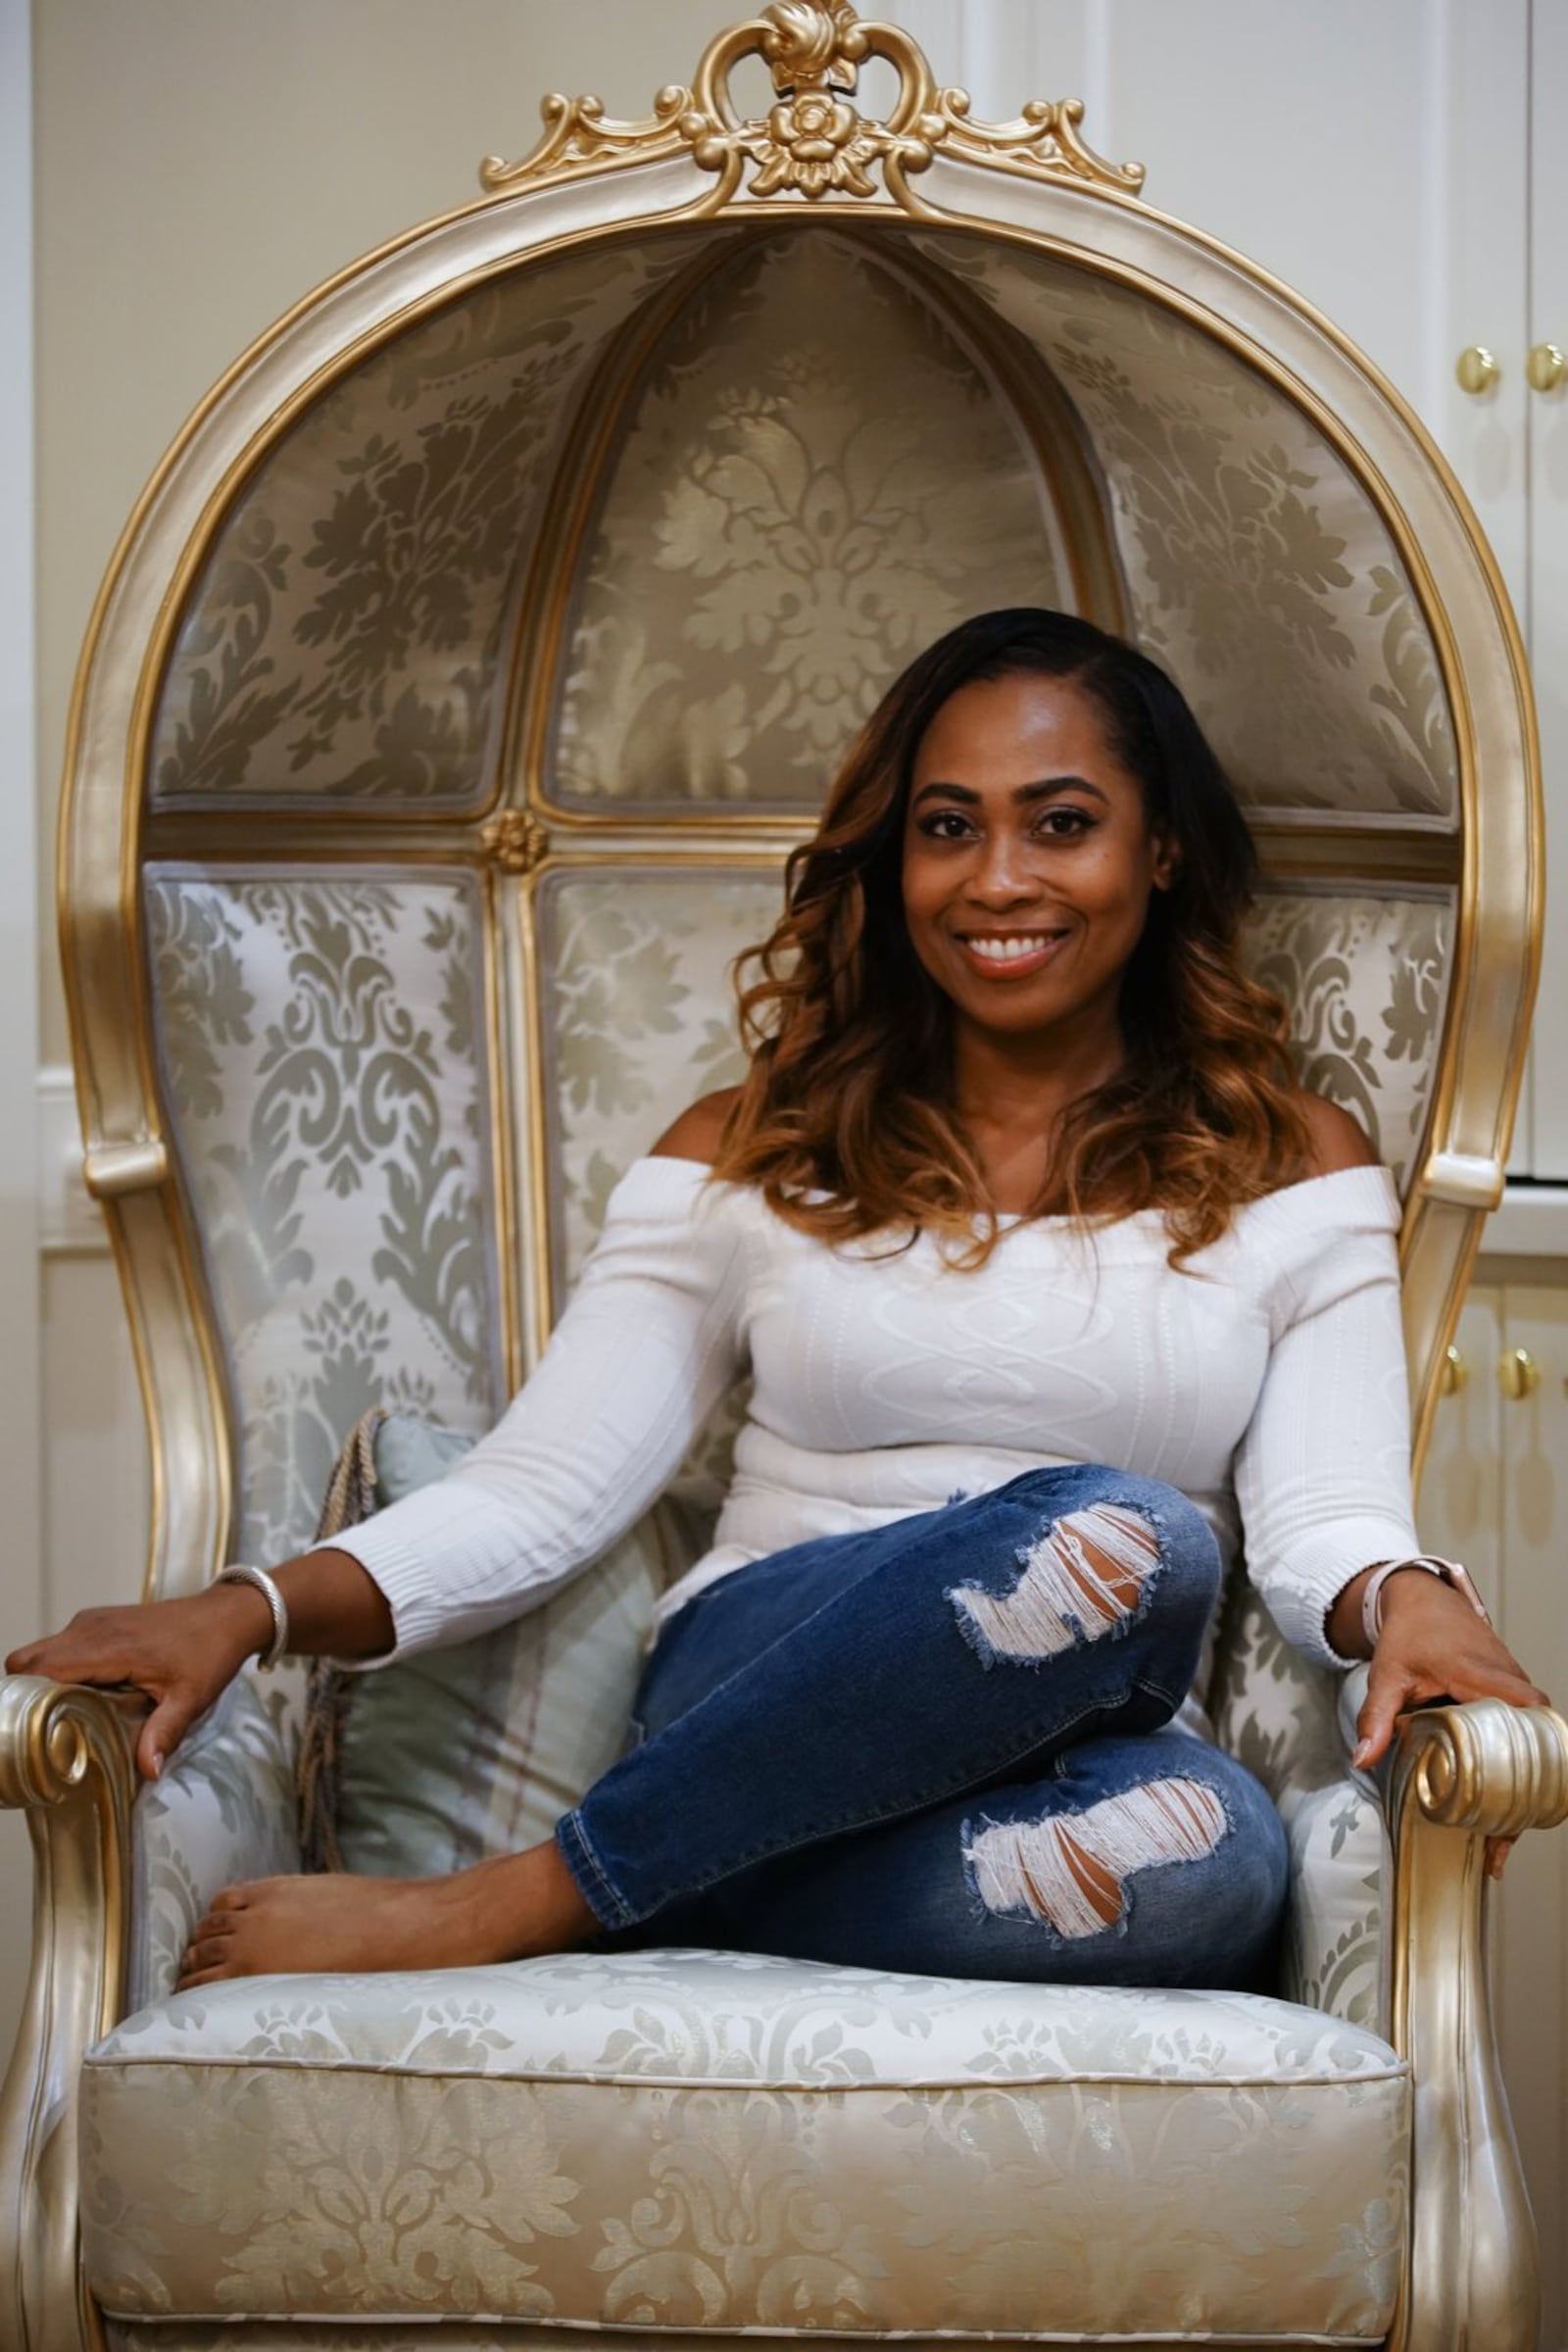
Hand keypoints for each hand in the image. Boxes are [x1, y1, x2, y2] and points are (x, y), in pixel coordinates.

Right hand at [5, 1586, 271, 1782]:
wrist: (227, 1615)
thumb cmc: (210, 1653)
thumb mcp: (191, 1699)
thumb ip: (164, 1733)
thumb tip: (146, 1771)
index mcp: (108, 1646)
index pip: (39, 1668)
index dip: (27, 1700)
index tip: (32, 1732)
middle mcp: (91, 1628)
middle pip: (27, 1660)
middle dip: (27, 1695)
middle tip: (44, 1730)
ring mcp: (93, 1621)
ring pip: (40, 1652)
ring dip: (42, 1682)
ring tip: (61, 1717)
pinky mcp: (98, 1621)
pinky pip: (59, 1646)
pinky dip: (57, 1670)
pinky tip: (81, 1696)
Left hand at [1351, 1569, 1549, 1879]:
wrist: (1425, 1600)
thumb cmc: (1411, 1634)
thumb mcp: (1388, 1675)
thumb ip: (1376, 1717)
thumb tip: (1363, 1758)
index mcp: (1484, 1674)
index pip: (1529, 1707)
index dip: (1537, 1748)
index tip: (1524, 1794)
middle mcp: (1509, 1682)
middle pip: (1537, 1740)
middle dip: (1525, 1795)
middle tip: (1500, 1843)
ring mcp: (1515, 1690)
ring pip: (1534, 1743)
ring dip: (1522, 1789)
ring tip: (1498, 1843)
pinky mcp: (1512, 1698)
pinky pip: (1524, 1735)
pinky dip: (1516, 1770)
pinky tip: (1497, 1812)